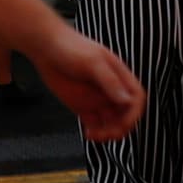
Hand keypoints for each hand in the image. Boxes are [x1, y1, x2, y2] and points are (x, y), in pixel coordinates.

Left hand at [32, 27, 146, 141]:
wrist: (46, 47)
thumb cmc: (70, 47)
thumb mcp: (92, 61)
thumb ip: (110, 81)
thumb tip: (127, 100)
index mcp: (119, 76)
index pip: (136, 98)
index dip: (134, 113)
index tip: (124, 123)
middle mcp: (111, 89)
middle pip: (125, 114)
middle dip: (121, 127)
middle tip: (108, 134)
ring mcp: (97, 99)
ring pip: (112, 122)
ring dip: (108, 132)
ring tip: (95, 135)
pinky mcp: (83, 106)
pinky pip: (95, 124)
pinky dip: (95, 132)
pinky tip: (88, 133)